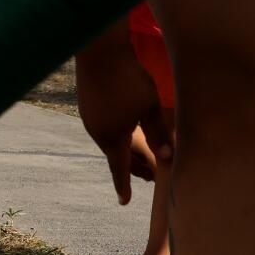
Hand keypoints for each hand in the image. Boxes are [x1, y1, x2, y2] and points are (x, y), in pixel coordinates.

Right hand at [75, 41, 173, 205]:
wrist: (99, 52)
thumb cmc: (129, 79)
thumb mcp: (149, 108)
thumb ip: (158, 133)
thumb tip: (167, 156)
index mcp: (113, 137)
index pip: (120, 168)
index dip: (124, 186)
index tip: (125, 202)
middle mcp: (98, 132)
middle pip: (116, 155)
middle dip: (132, 167)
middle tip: (150, 176)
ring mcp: (89, 118)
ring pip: (109, 140)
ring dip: (124, 148)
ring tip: (140, 151)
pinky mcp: (86, 105)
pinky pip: (102, 127)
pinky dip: (116, 133)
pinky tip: (124, 125)